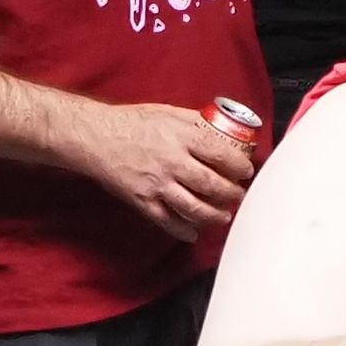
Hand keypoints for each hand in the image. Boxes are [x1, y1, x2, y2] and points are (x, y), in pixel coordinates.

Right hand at [91, 97, 266, 240]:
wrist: (98, 138)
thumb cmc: (133, 122)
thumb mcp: (170, 112)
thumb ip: (195, 122)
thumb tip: (220, 127)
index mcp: (181, 137)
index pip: (220, 154)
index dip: (238, 165)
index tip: (247, 170)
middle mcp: (172, 162)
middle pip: (211, 185)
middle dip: (231, 194)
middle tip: (239, 195)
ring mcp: (158, 185)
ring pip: (194, 208)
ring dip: (214, 216)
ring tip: (224, 216)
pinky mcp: (143, 201)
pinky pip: (168, 221)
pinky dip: (183, 230)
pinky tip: (194, 233)